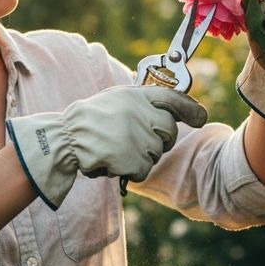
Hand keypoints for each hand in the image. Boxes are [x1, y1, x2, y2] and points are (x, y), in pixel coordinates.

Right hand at [7, 86, 207, 208]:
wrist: (64, 138)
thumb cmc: (90, 120)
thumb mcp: (117, 100)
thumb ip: (144, 103)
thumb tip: (173, 114)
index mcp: (136, 95)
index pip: (172, 99)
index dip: (189, 109)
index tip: (200, 118)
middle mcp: (140, 113)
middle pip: (168, 132)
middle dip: (159, 140)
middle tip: (133, 141)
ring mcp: (136, 137)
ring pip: (155, 154)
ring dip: (140, 156)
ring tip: (115, 148)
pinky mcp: (130, 159)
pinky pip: (142, 170)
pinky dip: (129, 170)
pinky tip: (111, 161)